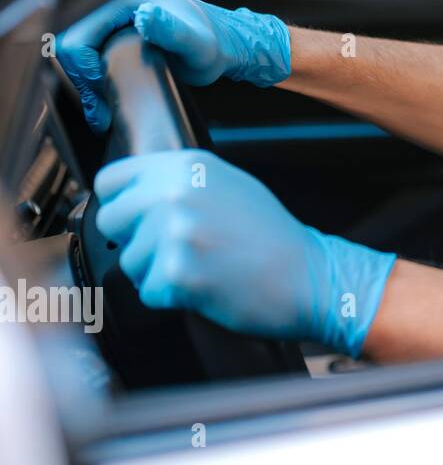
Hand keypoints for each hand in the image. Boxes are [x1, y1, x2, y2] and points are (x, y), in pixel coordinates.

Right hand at [57, 0, 290, 131]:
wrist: (226, 46)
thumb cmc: (217, 43)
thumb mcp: (197, 42)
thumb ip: (172, 31)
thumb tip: (145, 17)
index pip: (78, 31)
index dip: (83, 65)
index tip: (103, 87)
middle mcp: (115, 2)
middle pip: (71, 43)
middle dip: (82, 80)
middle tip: (102, 109)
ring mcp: (113, 18)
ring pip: (77, 53)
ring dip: (85, 85)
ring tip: (103, 112)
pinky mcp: (115, 33)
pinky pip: (89, 57)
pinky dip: (92, 82)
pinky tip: (103, 103)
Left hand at [94, 149, 396, 356]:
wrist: (308, 277)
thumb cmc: (273, 238)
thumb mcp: (230, 186)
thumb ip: (181, 182)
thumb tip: (135, 192)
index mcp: (188, 166)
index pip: (111, 179)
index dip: (123, 202)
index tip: (139, 218)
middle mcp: (176, 192)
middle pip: (111, 220)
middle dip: (136, 240)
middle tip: (176, 249)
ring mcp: (175, 232)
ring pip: (128, 261)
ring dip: (156, 272)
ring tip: (201, 268)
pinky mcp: (176, 273)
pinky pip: (148, 292)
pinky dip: (172, 297)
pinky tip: (205, 286)